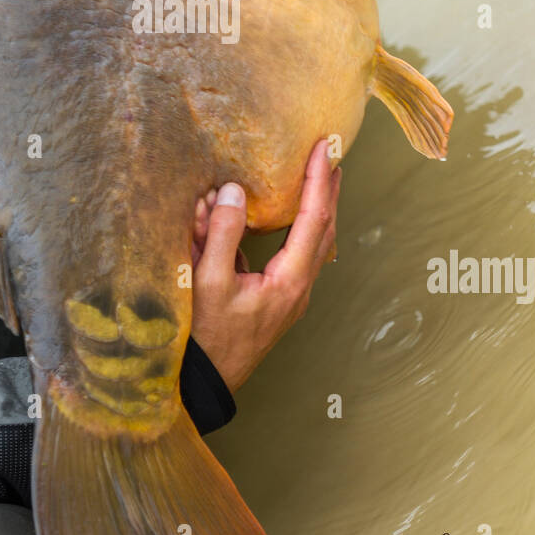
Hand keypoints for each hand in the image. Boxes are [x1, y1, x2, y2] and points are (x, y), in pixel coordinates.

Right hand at [190, 139, 340, 391]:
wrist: (202, 387)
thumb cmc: (204, 339)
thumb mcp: (208, 283)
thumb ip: (222, 234)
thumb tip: (235, 191)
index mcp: (289, 281)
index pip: (314, 218)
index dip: (320, 179)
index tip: (324, 147)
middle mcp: (297, 288)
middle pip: (323, 229)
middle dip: (328, 190)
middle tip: (331, 156)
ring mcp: (288, 297)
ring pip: (311, 244)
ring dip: (314, 209)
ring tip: (316, 179)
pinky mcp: (273, 301)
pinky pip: (289, 256)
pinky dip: (288, 230)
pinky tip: (272, 218)